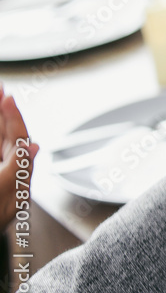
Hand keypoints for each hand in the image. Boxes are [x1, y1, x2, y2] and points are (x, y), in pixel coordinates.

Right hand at [0, 86, 38, 230]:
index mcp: (16, 179)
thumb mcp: (3, 197)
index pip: (18, 139)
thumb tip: (35, 146)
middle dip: (2, 111)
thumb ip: (16, 171)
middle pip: (7, 136)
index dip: (12, 116)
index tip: (6, 95)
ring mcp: (1, 180)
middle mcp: (8, 178)